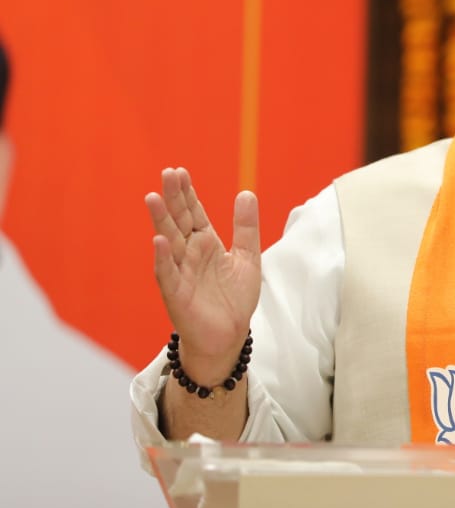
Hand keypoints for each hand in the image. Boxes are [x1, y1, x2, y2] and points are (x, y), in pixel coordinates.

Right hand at [145, 168, 260, 383]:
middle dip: (174, 198)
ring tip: (154, 197)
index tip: (180, 171)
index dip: (188, 193)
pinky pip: (168, 274)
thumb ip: (246, 227)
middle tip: (167, 173)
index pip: (194, 213)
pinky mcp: (177, 294)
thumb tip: (246, 192)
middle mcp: (189, 254)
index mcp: (206, 243)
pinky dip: (163, 258)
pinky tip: (159, 241)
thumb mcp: (247, 257)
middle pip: (179, 221)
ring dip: (161, 221)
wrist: (229, 335)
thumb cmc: (234, 298)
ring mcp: (181, 272)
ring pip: (168, 242)